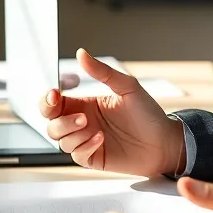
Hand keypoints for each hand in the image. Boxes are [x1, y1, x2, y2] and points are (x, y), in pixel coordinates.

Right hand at [40, 50, 185, 176]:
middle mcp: (83, 123)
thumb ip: (103, 72)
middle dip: (60, 120)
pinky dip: (84, 146)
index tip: (54, 94)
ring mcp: (87, 142)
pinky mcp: (94, 158)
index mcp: (85, 104)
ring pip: (60, 141)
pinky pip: (77, 155)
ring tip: (91, 125)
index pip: (54, 103)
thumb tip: (82, 53)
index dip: (47, 100)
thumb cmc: (148, 114)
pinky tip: (100, 139)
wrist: (164, 142)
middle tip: (83, 116)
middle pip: (51, 124)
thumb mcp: (127, 87)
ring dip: (72, 132)